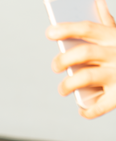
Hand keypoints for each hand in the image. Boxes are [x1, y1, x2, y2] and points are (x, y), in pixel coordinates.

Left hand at [47, 0, 115, 117]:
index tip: (49, 32)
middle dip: (63, 60)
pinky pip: (97, 106)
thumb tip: (97, 3)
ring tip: (63, 90)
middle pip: (83, 53)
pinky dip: (86, 110)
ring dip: (67, 85)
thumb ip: (108, 24)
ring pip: (85, 78)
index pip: (88, 29)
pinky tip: (82, 109)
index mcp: (114, 38)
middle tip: (55, 66)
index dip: (67, 29)